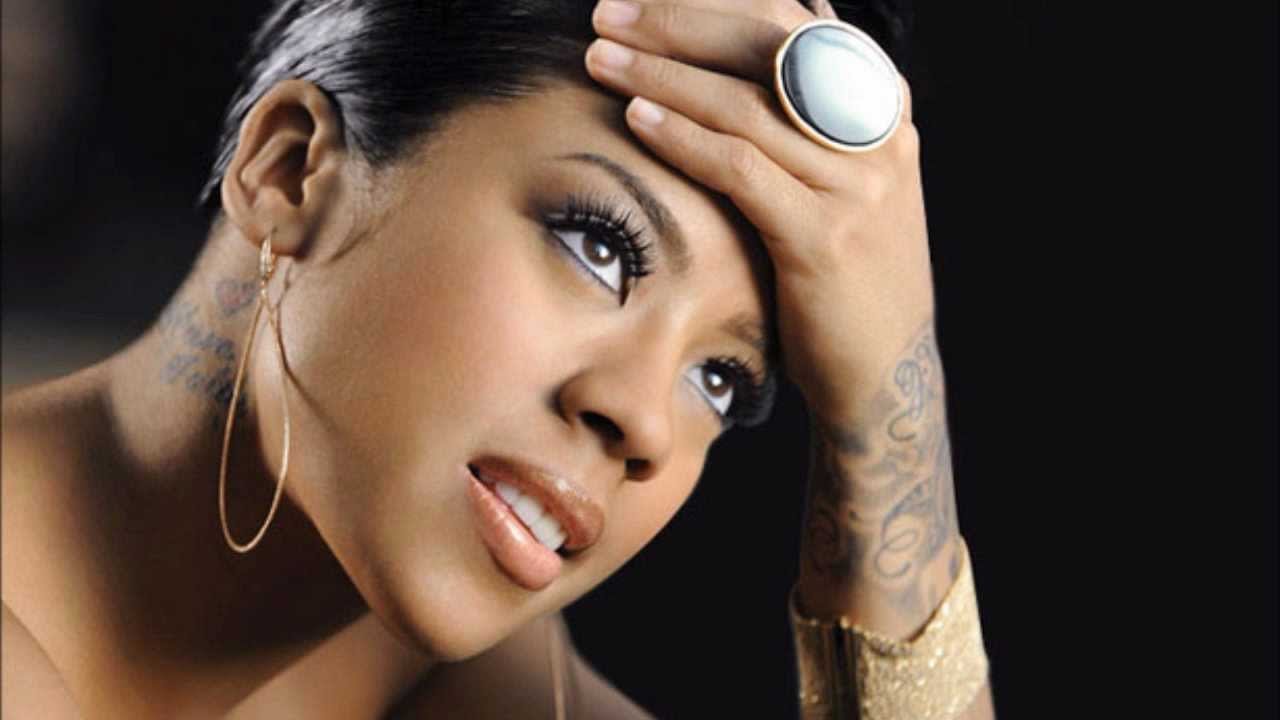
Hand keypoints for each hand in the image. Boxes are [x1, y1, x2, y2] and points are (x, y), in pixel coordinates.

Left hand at [584, 0, 935, 427]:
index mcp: (881, 106)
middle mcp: (876, 134)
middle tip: (606, 12)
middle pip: (768, 45)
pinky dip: (683, 138)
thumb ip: (813, 111)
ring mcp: (857, 185)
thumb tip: (781, 32)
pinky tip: (634, 120)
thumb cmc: (844, 274)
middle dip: (678, 21)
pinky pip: (740, 169)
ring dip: (661, 75)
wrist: (884, 373)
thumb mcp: (843, 180)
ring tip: (598, 58)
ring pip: (745, 104)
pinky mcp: (824, 239)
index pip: (796, 20)